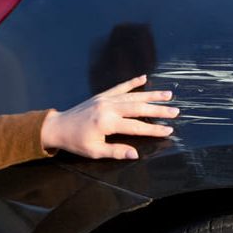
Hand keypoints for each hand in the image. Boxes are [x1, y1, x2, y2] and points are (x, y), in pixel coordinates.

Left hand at [40, 74, 178, 159]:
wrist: (57, 127)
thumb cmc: (75, 142)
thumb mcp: (94, 151)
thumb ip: (116, 152)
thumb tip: (135, 155)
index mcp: (107, 123)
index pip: (136, 127)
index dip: (153, 129)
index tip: (169, 130)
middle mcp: (108, 108)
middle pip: (138, 108)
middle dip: (158, 109)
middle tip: (175, 111)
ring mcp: (105, 99)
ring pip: (132, 96)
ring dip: (151, 94)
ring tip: (168, 94)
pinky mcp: (101, 95)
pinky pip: (119, 87)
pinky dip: (132, 82)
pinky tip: (144, 78)